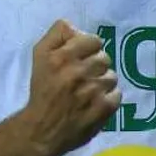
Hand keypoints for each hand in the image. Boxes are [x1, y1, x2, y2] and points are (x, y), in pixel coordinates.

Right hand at [19, 20, 120, 155]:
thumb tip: (73, 26)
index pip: (93, 40)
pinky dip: (108, 98)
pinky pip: (117, 94)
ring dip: (101, 82)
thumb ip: (55, 36)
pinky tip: (94, 103)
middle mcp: (77, 71)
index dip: (87, 48)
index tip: (80, 57)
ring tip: (88, 92)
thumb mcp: (38, 57)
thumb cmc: (41, 90)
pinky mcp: (104, 107)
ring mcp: (93, 90)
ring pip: (112, 76)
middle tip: (82, 76)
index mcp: (60, 57)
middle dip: (94, 66)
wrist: (42, 129)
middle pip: (104, 57)